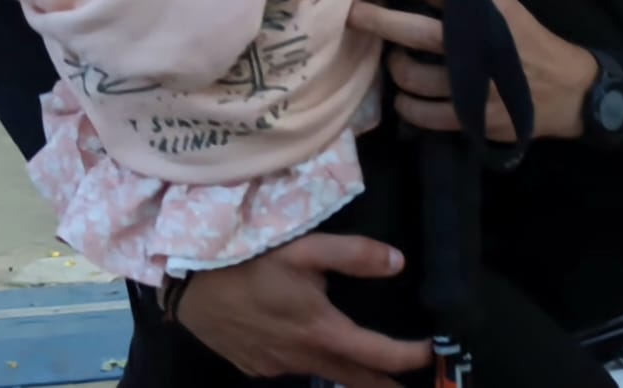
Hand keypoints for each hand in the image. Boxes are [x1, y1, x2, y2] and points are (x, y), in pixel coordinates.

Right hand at [173, 233, 428, 387]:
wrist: (189, 286)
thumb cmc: (250, 261)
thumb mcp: (304, 248)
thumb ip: (353, 255)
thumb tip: (399, 263)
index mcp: (322, 332)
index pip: (380, 355)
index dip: (411, 357)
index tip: (433, 352)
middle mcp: (305, 359)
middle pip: (358, 380)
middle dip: (387, 386)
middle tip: (412, 387)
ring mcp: (279, 368)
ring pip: (325, 374)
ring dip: (350, 373)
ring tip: (369, 366)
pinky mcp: (258, 368)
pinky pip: (294, 369)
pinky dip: (312, 361)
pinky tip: (306, 343)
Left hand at [349, 0, 597, 141]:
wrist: (567, 91)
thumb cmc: (530, 42)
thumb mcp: (504, 8)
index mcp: (485, 9)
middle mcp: (477, 43)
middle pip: (414, 31)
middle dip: (376, 21)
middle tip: (353, 14)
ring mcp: (474, 84)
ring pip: (412, 75)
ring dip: (393, 68)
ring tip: (393, 62)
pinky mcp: (472, 117)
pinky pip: (423, 113)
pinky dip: (406, 105)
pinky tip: (404, 98)